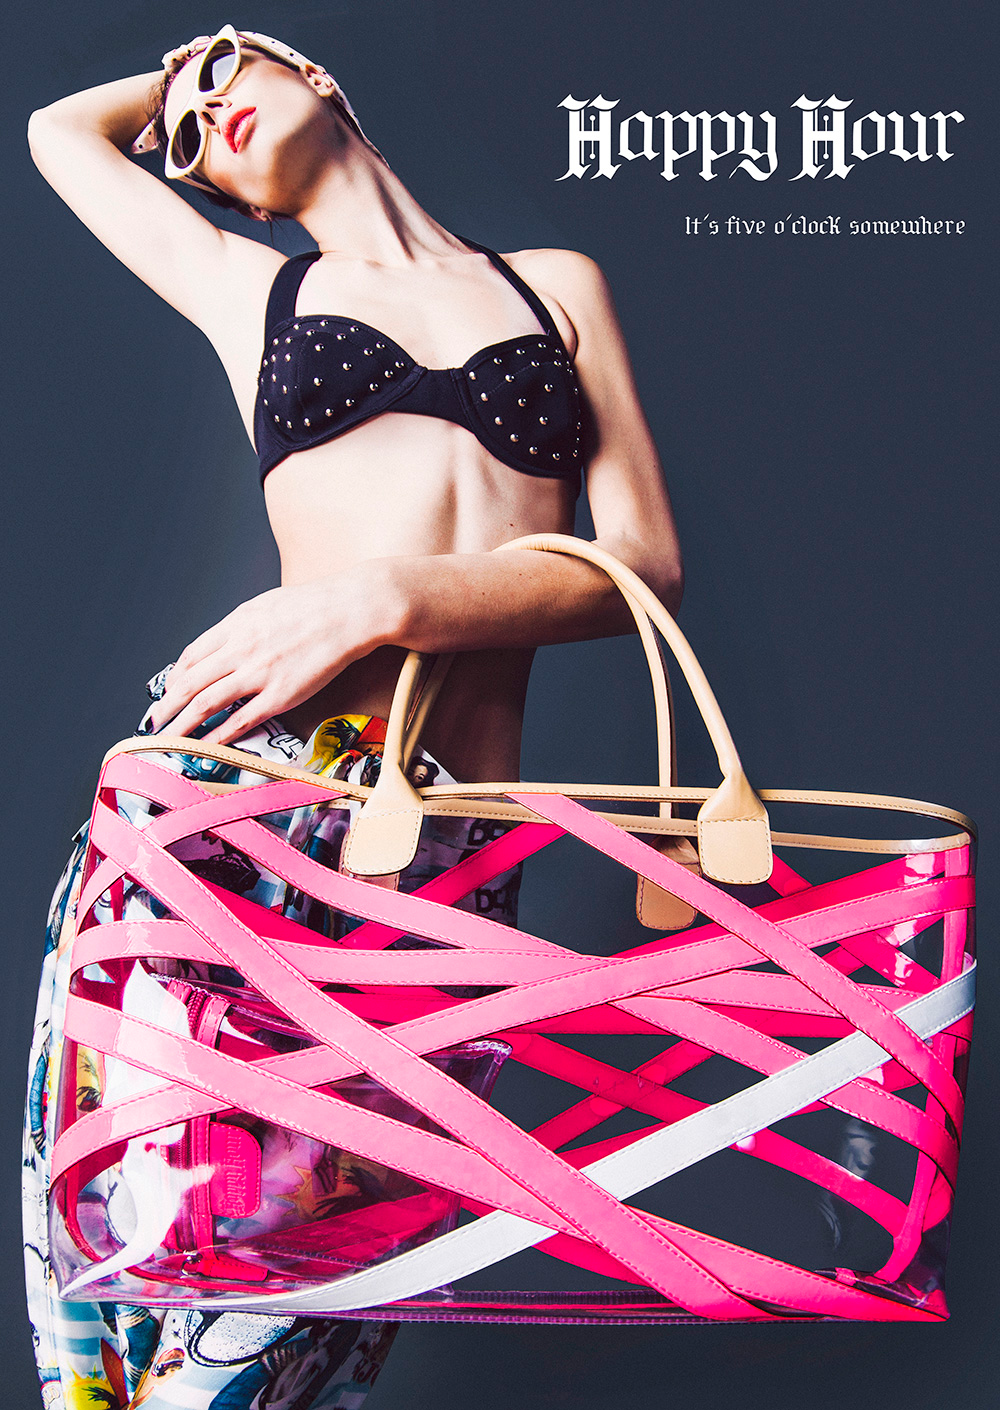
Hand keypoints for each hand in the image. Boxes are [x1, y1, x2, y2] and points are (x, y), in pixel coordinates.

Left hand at [146, 567, 390, 744]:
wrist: (349, 610)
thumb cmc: (314, 606)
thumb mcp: (266, 605)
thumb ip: (242, 626)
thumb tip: (226, 644)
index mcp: (235, 625)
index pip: (192, 656)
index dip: (174, 678)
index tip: (169, 691)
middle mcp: (239, 649)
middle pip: (189, 683)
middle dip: (167, 706)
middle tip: (154, 721)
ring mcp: (258, 673)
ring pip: (205, 703)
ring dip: (181, 724)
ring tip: (167, 739)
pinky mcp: (280, 694)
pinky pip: (240, 720)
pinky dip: (217, 735)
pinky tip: (205, 746)